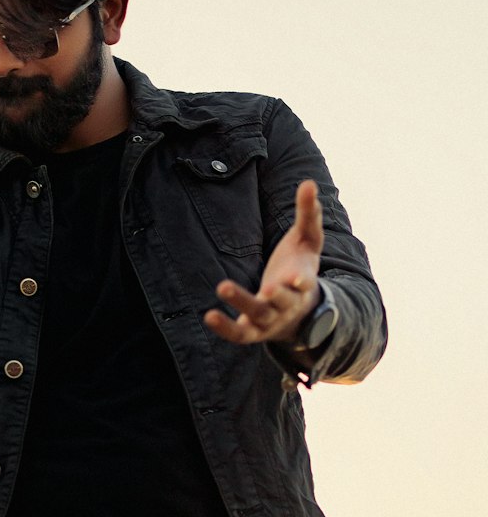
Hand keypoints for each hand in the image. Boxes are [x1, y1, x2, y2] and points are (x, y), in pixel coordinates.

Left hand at [204, 178, 323, 345]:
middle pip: (283, 302)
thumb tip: (308, 182)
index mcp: (303, 282)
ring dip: (242, 302)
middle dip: (276, 296)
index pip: (305, 283)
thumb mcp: (307, 240)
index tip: (296, 278)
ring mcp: (270, 319)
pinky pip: (239, 334)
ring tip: (223, 286)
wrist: (299, 312)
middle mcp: (288, 304)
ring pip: (258, 315)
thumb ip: (308, 214)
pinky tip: (209, 316)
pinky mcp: (253, 331)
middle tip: (266, 289)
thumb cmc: (299, 268)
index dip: (301, 282)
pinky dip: (225, 328)